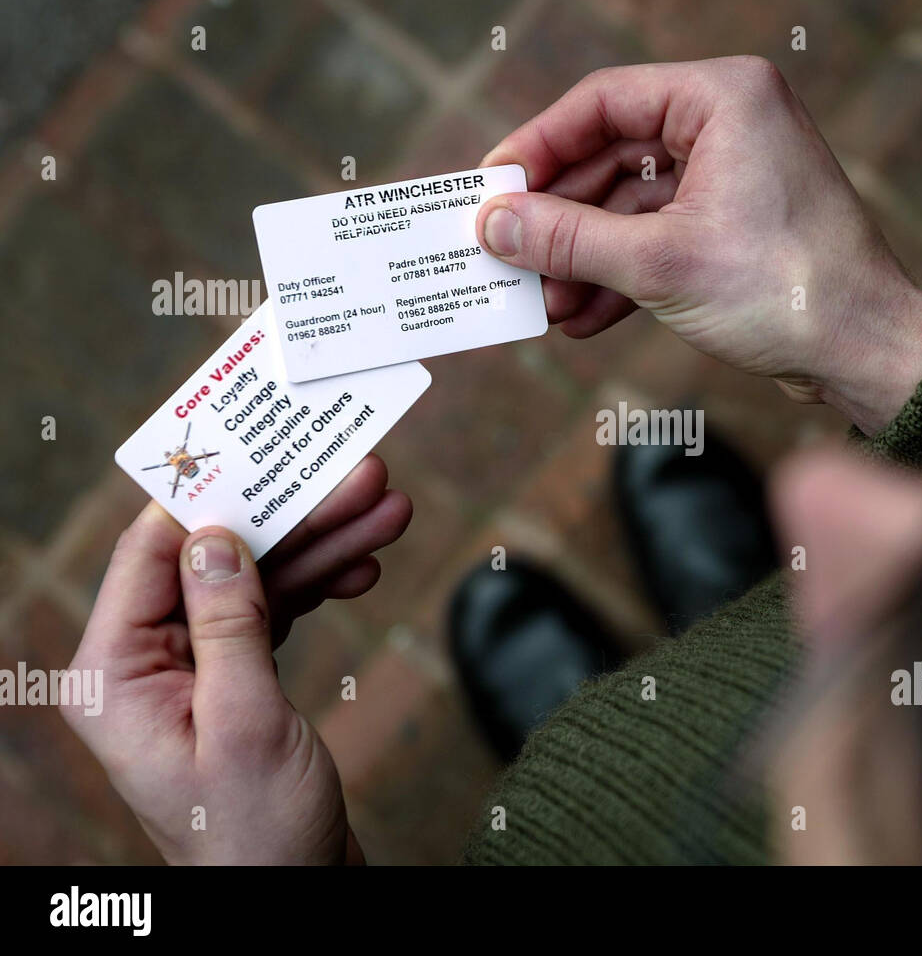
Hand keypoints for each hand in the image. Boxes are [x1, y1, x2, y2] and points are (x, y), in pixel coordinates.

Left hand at [61, 454, 411, 863]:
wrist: (295, 897)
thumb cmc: (255, 834)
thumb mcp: (244, 723)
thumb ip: (228, 624)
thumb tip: (215, 536)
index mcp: (115, 675)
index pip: (153, 554)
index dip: (213, 494)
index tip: (265, 446)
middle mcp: (145, 664)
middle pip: (219, 560)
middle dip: (295, 516)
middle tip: (361, 475)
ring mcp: (192, 671)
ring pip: (257, 579)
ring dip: (322, 544)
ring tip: (385, 508)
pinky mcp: (235, 681)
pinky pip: (276, 612)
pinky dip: (322, 586)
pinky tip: (366, 563)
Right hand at [475, 56, 921, 433]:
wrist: (868, 353)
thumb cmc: (788, 291)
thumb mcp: (661, 264)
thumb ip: (569, 240)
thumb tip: (494, 226)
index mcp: (724, 98)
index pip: (603, 103)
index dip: (537, 147)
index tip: (489, 190)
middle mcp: (730, 124)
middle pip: (612, 157)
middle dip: (559, 220)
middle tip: (507, 258)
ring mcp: (734, 176)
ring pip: (632, 207)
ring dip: (585, 257)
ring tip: (543, 303)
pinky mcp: (736, 226)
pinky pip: (659, 238)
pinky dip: (621, 276)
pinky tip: (583, 317)